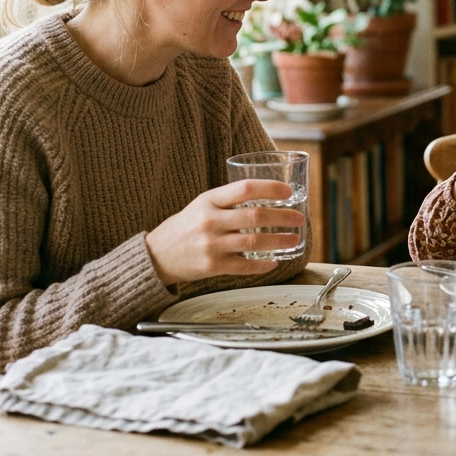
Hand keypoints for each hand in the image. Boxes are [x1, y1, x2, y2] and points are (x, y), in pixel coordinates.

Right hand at [144, 179, 302, 284]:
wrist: (156, 255)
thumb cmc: (186, 226)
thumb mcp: (202, 205)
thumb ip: (228, 201)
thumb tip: (268, 197)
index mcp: (208, 200)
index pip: (244, 188)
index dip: (270, 188)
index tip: (288, 192)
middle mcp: (210, 221)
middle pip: (254, 216)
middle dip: (282, 217)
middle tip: (299, 218)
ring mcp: (211, 245)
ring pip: (253, 243)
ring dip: (279, 241)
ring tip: (294, 239)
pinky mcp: (211, 267)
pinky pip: (244, 267)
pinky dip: (262, 265)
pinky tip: (274, 262)